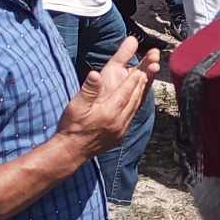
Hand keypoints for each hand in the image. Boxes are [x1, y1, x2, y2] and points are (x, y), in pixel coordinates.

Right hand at [57, 37, 152, 157]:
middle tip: (149, 71)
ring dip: (141, 94)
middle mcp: (119, 121)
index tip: (141, 68)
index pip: (126, 91)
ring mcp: (121, 130)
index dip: (133, 79)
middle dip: (142, 84)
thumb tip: (95, 74)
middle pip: (135, 99)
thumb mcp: (76, 106)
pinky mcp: (120, 136)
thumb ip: (88, 90)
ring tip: (145, 82)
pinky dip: (136, 106)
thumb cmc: (72, 127)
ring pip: (135, 108)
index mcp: (109, 112)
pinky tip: (136, 101)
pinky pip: (132, 117)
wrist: (71, 151)